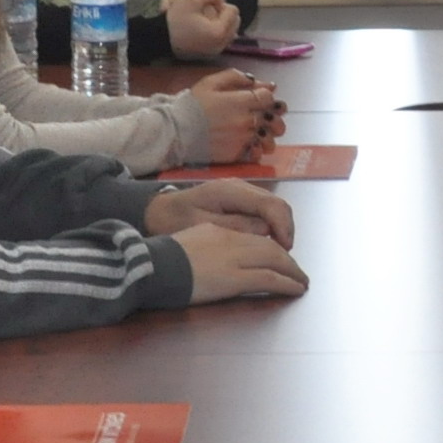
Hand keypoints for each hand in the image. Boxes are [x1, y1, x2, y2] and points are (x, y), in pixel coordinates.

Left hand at [147, 178, 296, 243]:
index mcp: (229, 191)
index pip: (270, 204)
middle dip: (286, 229)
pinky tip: (266, 243)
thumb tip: (265, 231)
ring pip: (273, 207)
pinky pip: (263, 211)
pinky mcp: (238, 200)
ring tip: (278, 252)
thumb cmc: (174, 221)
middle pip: (277, 204)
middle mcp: (239, 187)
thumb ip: (235, 227)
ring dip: (279, 228)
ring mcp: (240, 192)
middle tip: (285, 255)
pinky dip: (270, 226)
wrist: (156, 211)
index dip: (283, 226)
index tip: (285, 248)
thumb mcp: (203, 227)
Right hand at [164, 0, 239, 58]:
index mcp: (220, 32)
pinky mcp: (210, 53)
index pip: (233, 10)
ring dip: (221, 21)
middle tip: (208, 9)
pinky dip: (216, 30)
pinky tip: (205, 25)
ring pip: (230, 30)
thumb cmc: (175, 20)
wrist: (160, 40)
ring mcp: (216, 50)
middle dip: (224, 13)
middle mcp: (222, 44)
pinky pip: (222, 38)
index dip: (220, 2)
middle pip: (235, 21)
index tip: (206, 3)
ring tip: (206, 17)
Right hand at [171, 217, 308, 305]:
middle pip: (269, 247)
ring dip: (293, 272)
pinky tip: (296, 289)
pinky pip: (269, 279)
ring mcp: (234, 259)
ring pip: (275, 260)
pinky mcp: (235, 279)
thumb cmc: (160, 261)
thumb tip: (215, 259)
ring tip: (302, 282)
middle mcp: (231, 240)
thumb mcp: (187, 243)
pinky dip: (287, 284)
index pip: (253, 237)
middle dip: (288, 260)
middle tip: (298, 272)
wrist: (152, 267)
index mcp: (218, 230)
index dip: (270, 248)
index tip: (279, 258)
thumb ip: (205, 246)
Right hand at [181, 69, 279, 165]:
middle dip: (273, 116)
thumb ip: (235, 77)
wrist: (175, 132)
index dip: (267, 96)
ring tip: (261, 133)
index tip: (261, 97)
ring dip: (269, 135)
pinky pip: (256, 154)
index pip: (268, 97)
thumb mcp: (210, 83)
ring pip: (269, 139)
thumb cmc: (192, 105)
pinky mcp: (237, 155)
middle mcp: (246, 122)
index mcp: (241, 102)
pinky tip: (252, 145)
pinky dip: (258, 150)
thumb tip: (256, 81)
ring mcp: (243, 140)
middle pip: (274, 119)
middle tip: (267, 116)